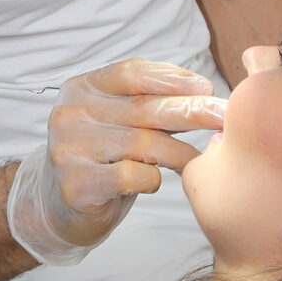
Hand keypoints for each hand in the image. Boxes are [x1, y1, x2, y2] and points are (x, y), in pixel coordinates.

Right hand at [7, 58, 227, 266]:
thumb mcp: (117, 121)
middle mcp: (71, 114)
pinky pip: (132, 176)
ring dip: (179, 152)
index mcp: (81, 88)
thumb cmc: (101, 159)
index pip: (132, 73)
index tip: (205, 85)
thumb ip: (147, 105)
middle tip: (223, 115)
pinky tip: (153, 181)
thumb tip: (202, 92)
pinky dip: (153, 179)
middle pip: (144, 108)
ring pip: (143, 144)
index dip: (172, 77)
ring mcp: (69, 149)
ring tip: (195, 159)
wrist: (58, 207)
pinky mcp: (76, 185)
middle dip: (190, 109)